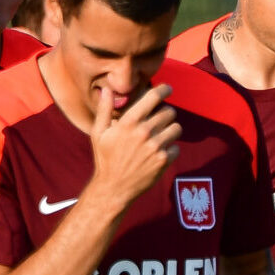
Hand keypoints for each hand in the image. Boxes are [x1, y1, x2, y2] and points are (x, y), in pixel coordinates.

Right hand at [87, 83, 179, 211]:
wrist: (114, 186)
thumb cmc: (105, 158)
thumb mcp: (98, 133)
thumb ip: (104, 110)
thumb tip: (107, 90)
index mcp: (129, 122)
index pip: (153, 97)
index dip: (164, 89)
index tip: (168, 88)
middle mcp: (144, 132)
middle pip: (169, 112)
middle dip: (165, 114)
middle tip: (158, 121)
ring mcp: (156, 147)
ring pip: (176, 128)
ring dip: (170, 130)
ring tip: (159, 136)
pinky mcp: (165, 160)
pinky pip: (177, 147)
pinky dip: (170, 149)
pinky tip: (158, 153)